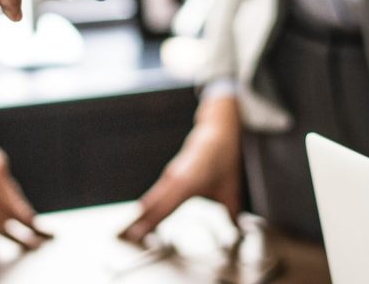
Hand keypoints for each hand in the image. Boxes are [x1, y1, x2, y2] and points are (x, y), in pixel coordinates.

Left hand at [0, 144, 51, 248]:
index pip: (0, 225)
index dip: (15, 237)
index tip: (29, 245)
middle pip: (16, 212)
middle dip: (30, 226)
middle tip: (45, 238)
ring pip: (15, 196)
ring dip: (24, 210)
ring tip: (33, 221)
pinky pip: (9, 182)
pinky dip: (14, 193)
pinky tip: (12, 197)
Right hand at [120, 95, 241, 242]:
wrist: (215, 132)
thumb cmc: (221, 157)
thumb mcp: (231, 188)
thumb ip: (232, 212)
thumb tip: (241, 230)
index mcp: (186, 183)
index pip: (164, 208)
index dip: (150, 222)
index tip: (138, 235)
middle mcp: (173, 179)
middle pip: (150, 204)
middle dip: (138, 221)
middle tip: (127, 237)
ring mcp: (169, 176)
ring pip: (151, 198)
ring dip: (141, 214)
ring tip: (131, 230)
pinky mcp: (169, 175)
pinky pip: (155, 193)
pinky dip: (147, 205)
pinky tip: (143, 214)